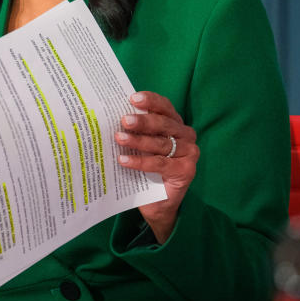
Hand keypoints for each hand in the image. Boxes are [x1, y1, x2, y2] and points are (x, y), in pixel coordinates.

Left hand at [114, 91, 197, 242]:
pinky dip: (140, 162)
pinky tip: (123, 161)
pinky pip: (160, 163)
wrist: (158, 202)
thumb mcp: (139, 145)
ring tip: (119, 138)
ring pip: (161, 143)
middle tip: (124, 120)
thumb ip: (134, 130)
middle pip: (163, 124)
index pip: (164, 107)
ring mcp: (189, 152)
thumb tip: (110, 117)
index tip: (132, 98)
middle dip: (142, 121)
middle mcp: (186, 135)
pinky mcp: (186, 170)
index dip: (150, 101)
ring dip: (138, 141)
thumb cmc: (146, 168)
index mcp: (175, 123)